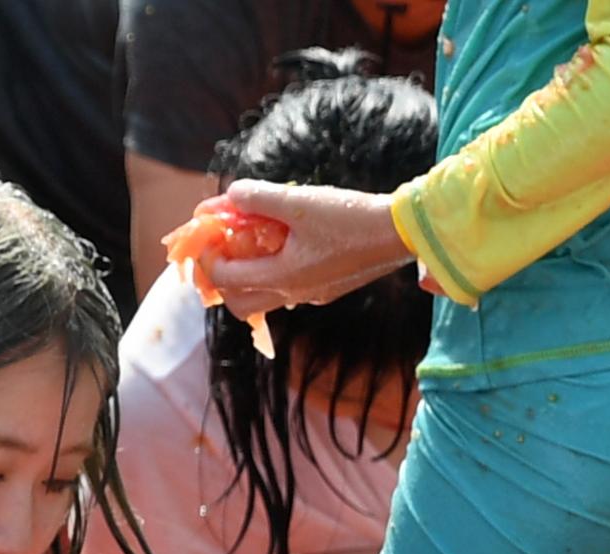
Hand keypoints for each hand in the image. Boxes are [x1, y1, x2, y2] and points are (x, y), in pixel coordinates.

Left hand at [199, 181, 416, 316]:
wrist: (402, 232)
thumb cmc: (351, 217)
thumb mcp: (300, 201)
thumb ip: (260, 198)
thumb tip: (230, 194)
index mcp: (281, 278)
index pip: (225, 279)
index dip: (208, 256)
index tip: (207, 233)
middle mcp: (293, 294)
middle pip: (238, 303)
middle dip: (223, 278)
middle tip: (221, 249)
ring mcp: (312, 295)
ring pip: (264, 298)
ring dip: (250, 275)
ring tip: (250, 243)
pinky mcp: (328, 288)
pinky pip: (289, 288)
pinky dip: (275, 270)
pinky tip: (284, 244)